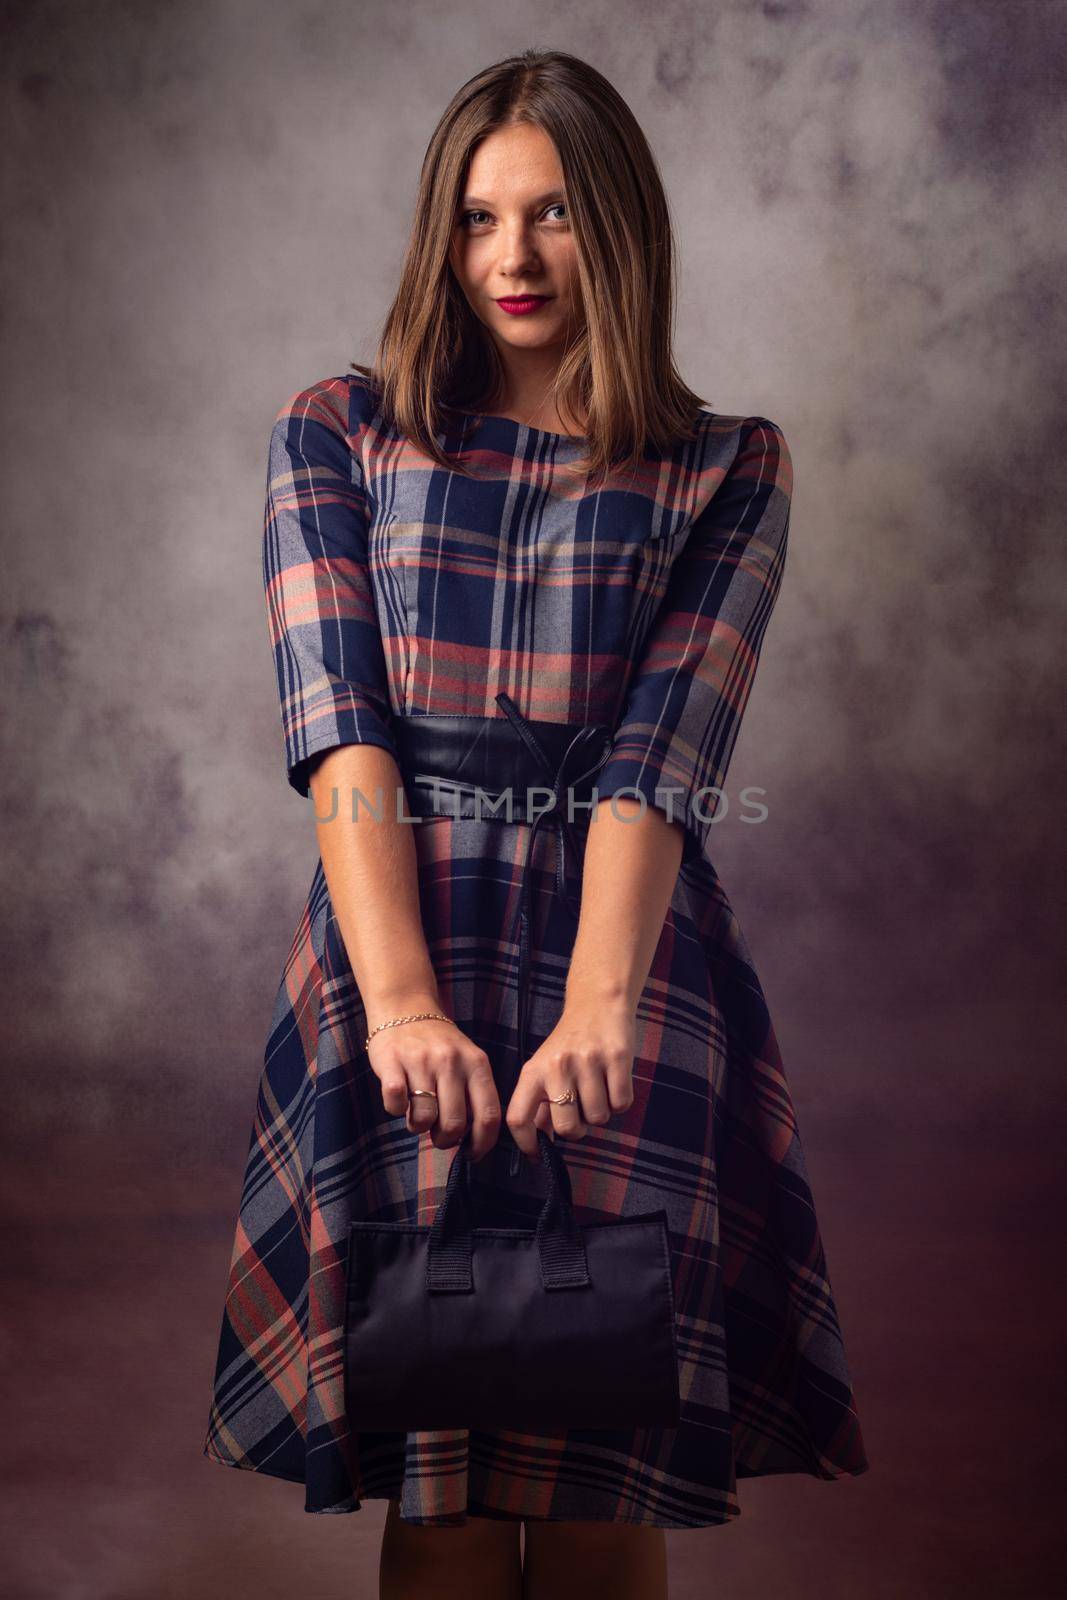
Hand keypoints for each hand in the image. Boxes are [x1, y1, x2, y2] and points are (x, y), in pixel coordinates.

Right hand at [366, 1017, 501, 1161]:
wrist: (404, 1007)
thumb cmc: (440, 1045)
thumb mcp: (468, 1060)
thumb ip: (475, 1094)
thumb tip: (475, 1140)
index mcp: (476, 1064)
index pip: (488, 1115)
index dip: (482, 1143)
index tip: (473, 1153)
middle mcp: (451, 1061)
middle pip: (454, 1124)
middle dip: (446, 1140)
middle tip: (439, 1136)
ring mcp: (420, 1061)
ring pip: (423, 1119)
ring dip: (419, 1127)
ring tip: (418, 1115)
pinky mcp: (392, 1062)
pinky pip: (395, 1105)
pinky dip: (396, 1110)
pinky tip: (400, 1100)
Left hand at [505, 997, 636, 1161]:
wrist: (597, 1003)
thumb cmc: (569, 1043)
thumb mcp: (544, 1068)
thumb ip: (540, 1104)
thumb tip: (539, 1143)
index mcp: (534, 1071)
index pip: (519, 1117)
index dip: (527, 1144)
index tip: (539, 1155)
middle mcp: (558, 1066)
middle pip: (567, 1128)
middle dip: (578, 1129)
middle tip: (580, 1110)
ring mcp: (588, 1062)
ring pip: (598, 1118)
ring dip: (601, 1111)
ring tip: (598, 1088)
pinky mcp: (617, 1057)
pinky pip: (621, 1104)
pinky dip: (620, 1101)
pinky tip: (613, 1081)